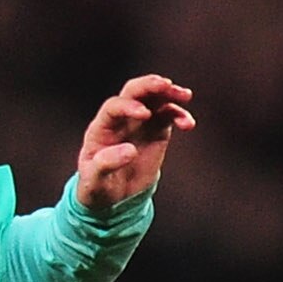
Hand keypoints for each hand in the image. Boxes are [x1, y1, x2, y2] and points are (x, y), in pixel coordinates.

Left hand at [73, 75, 194, 210]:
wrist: (113, 197)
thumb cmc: (97, 186)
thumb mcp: (94, 181)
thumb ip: (106, 164)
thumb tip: (130, 150)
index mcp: (101, 128)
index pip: (114, 107)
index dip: (129, 106)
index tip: (145, 114)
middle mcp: (121, 119)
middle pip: (134, 91)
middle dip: (150, 85)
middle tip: (166, 85)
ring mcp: (140, 122)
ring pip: (155, 98)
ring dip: (170, 94)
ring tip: (185, 96)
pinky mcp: (156, 130)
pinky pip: (169, 115)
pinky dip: (179, 115)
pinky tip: (188, 124)